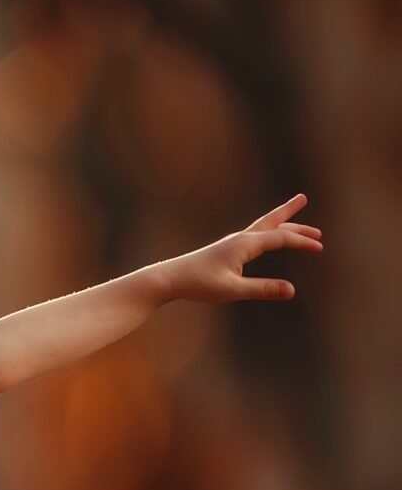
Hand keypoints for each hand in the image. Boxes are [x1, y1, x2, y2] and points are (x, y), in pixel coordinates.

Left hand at [160, 194, 323, 301]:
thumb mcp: (233, 290)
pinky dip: (266, 232)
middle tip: (304, 198)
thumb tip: (292, 291)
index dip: (301, 241)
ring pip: (261, 227)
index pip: (280, 237)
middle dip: (290, 214)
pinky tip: (265, 239)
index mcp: (244, 245)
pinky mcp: (224, 250)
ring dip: (280, 221)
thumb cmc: (199, 284)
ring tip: (295, 217)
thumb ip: (263, 289)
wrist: (169, 278)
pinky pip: (252, 236)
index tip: (319, 247)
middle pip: (270, 221)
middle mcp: (239, 239)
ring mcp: (231, 243)